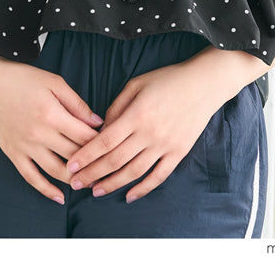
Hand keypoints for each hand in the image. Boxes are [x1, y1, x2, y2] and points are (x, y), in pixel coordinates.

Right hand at [0, 53, 105, 203]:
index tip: (113, 143)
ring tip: (90, 183)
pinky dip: (46, 190)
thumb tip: (98, 122)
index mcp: (53, 114)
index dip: (102, 142)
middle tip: (107, 167)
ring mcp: (26, 146)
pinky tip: (59, 197)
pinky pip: (32, 177)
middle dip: (93, 163)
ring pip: (57, 171)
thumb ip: (77, 103)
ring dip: (76, 180)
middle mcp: (40, 134)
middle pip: (74, 155)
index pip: (85, 137)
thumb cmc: (21, 78)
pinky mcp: (13, 154)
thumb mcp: (54, 82)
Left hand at [64, 61, 222, 203]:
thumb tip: (102, 129)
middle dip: (93, 173)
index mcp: (137, 114)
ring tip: (96, 191)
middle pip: (115, 160)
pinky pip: (158, 176)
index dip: (86, 156)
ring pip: (134, 172)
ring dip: (113, 184)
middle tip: (76, 183)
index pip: (105, 141)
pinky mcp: (178, 153)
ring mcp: (165, 145)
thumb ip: (117, 107)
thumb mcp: (136, 84)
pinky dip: (143, 189)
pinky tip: (129, 196)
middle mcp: (150, 133)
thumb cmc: (167, 80)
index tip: (72, 165)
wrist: (203, 85)